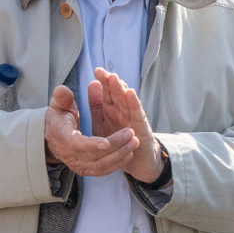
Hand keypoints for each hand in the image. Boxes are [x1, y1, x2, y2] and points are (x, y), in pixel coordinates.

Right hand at [44, 84, 138, 175]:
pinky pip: (102, 171)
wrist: (53, 136)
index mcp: (60, 136)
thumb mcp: (59, 105)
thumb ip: (62, 97)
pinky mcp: (84, 170)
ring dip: (119, 155)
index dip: (91, 144)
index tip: (106, 143)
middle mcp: (67, 154)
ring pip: (100, 165)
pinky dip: (116, 164)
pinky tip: (129, 154)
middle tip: (131, 133)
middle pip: (93, 156)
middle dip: (114, 145)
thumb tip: (62, 90)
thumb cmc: (59, 117)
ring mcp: (76, 164)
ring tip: (134, 142)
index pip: (75, 144)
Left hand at [89, 69, 163, 183]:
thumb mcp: (102, 122)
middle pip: (117, 94)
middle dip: (111, 82)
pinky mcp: (142, 128)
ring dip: (121, 89)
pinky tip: (129, 93)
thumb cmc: (118, 141)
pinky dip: (133, 103)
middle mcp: (123, 111)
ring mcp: (133, 118)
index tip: (96, 70)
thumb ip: (96, 104)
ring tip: (115, 78)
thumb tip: (92, 83)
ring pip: (126, 101)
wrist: (136, 162)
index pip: (108, 92)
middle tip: (103, 72)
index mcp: (112, 109)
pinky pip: (137, 114)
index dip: (103, 81)